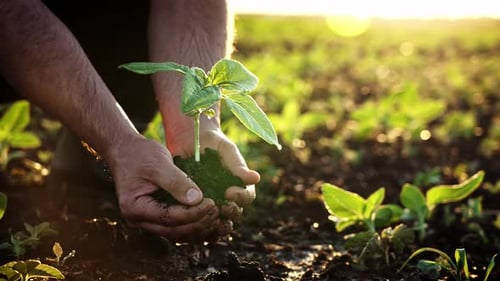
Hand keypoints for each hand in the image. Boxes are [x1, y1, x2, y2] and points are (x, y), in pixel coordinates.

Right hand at [105, 135, 226, 241]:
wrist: (126, 151)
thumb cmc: (139, 154)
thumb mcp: (159, 163)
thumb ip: (176, 181)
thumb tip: (197, 199)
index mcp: (135, 208)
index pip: (169, 218)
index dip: (192, 213)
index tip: (211, 203)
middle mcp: (139, 220)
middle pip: (173, 231)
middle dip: (198, 223)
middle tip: (217, 210)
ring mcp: (147, 221)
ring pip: (176, 233)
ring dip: (198, 227)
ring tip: (216, 215)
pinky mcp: (157, 217)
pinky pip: (177, 227)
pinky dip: (193, 224)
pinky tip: (208, 216)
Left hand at [167, 119, 260, 220]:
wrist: (189, 138)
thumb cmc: (212, 141)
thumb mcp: (225, 149)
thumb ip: (237, 165)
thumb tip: (255, 178)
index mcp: (239, 183)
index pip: (247, 196)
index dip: (241, 197)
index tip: (230, 191)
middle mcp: (227, 196)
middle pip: (235, 212)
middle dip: (229, 211)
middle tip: (219, 206)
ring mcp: (211, 201)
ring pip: (218, 220)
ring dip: (214, 221)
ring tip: (206, 215)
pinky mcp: (194, 205)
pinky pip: (199, 219)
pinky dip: (198, 222)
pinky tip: (192, 219)